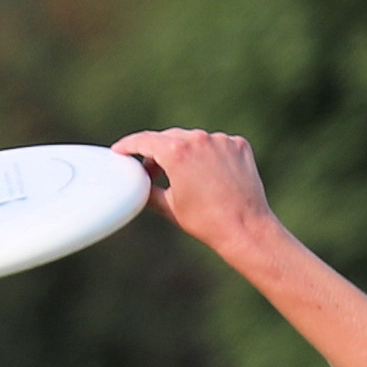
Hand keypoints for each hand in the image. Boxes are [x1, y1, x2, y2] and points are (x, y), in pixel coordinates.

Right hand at [113, 130, 283, 264]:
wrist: (245, 228)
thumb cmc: (205, 221)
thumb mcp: (168, 207)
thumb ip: (147, 190)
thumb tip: (137, 183)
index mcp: (176, 152)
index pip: (144, 140)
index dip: (128, 145)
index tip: (120, 150)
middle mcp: (198, 139)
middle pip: (168, 138)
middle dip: (156, 152)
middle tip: (151, 172)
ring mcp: (221, 140)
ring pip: (193, 140)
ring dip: (184, 153)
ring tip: (183, 178)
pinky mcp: (238, 145)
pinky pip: (216, 144)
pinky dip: (208, 155)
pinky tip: (210, 176)